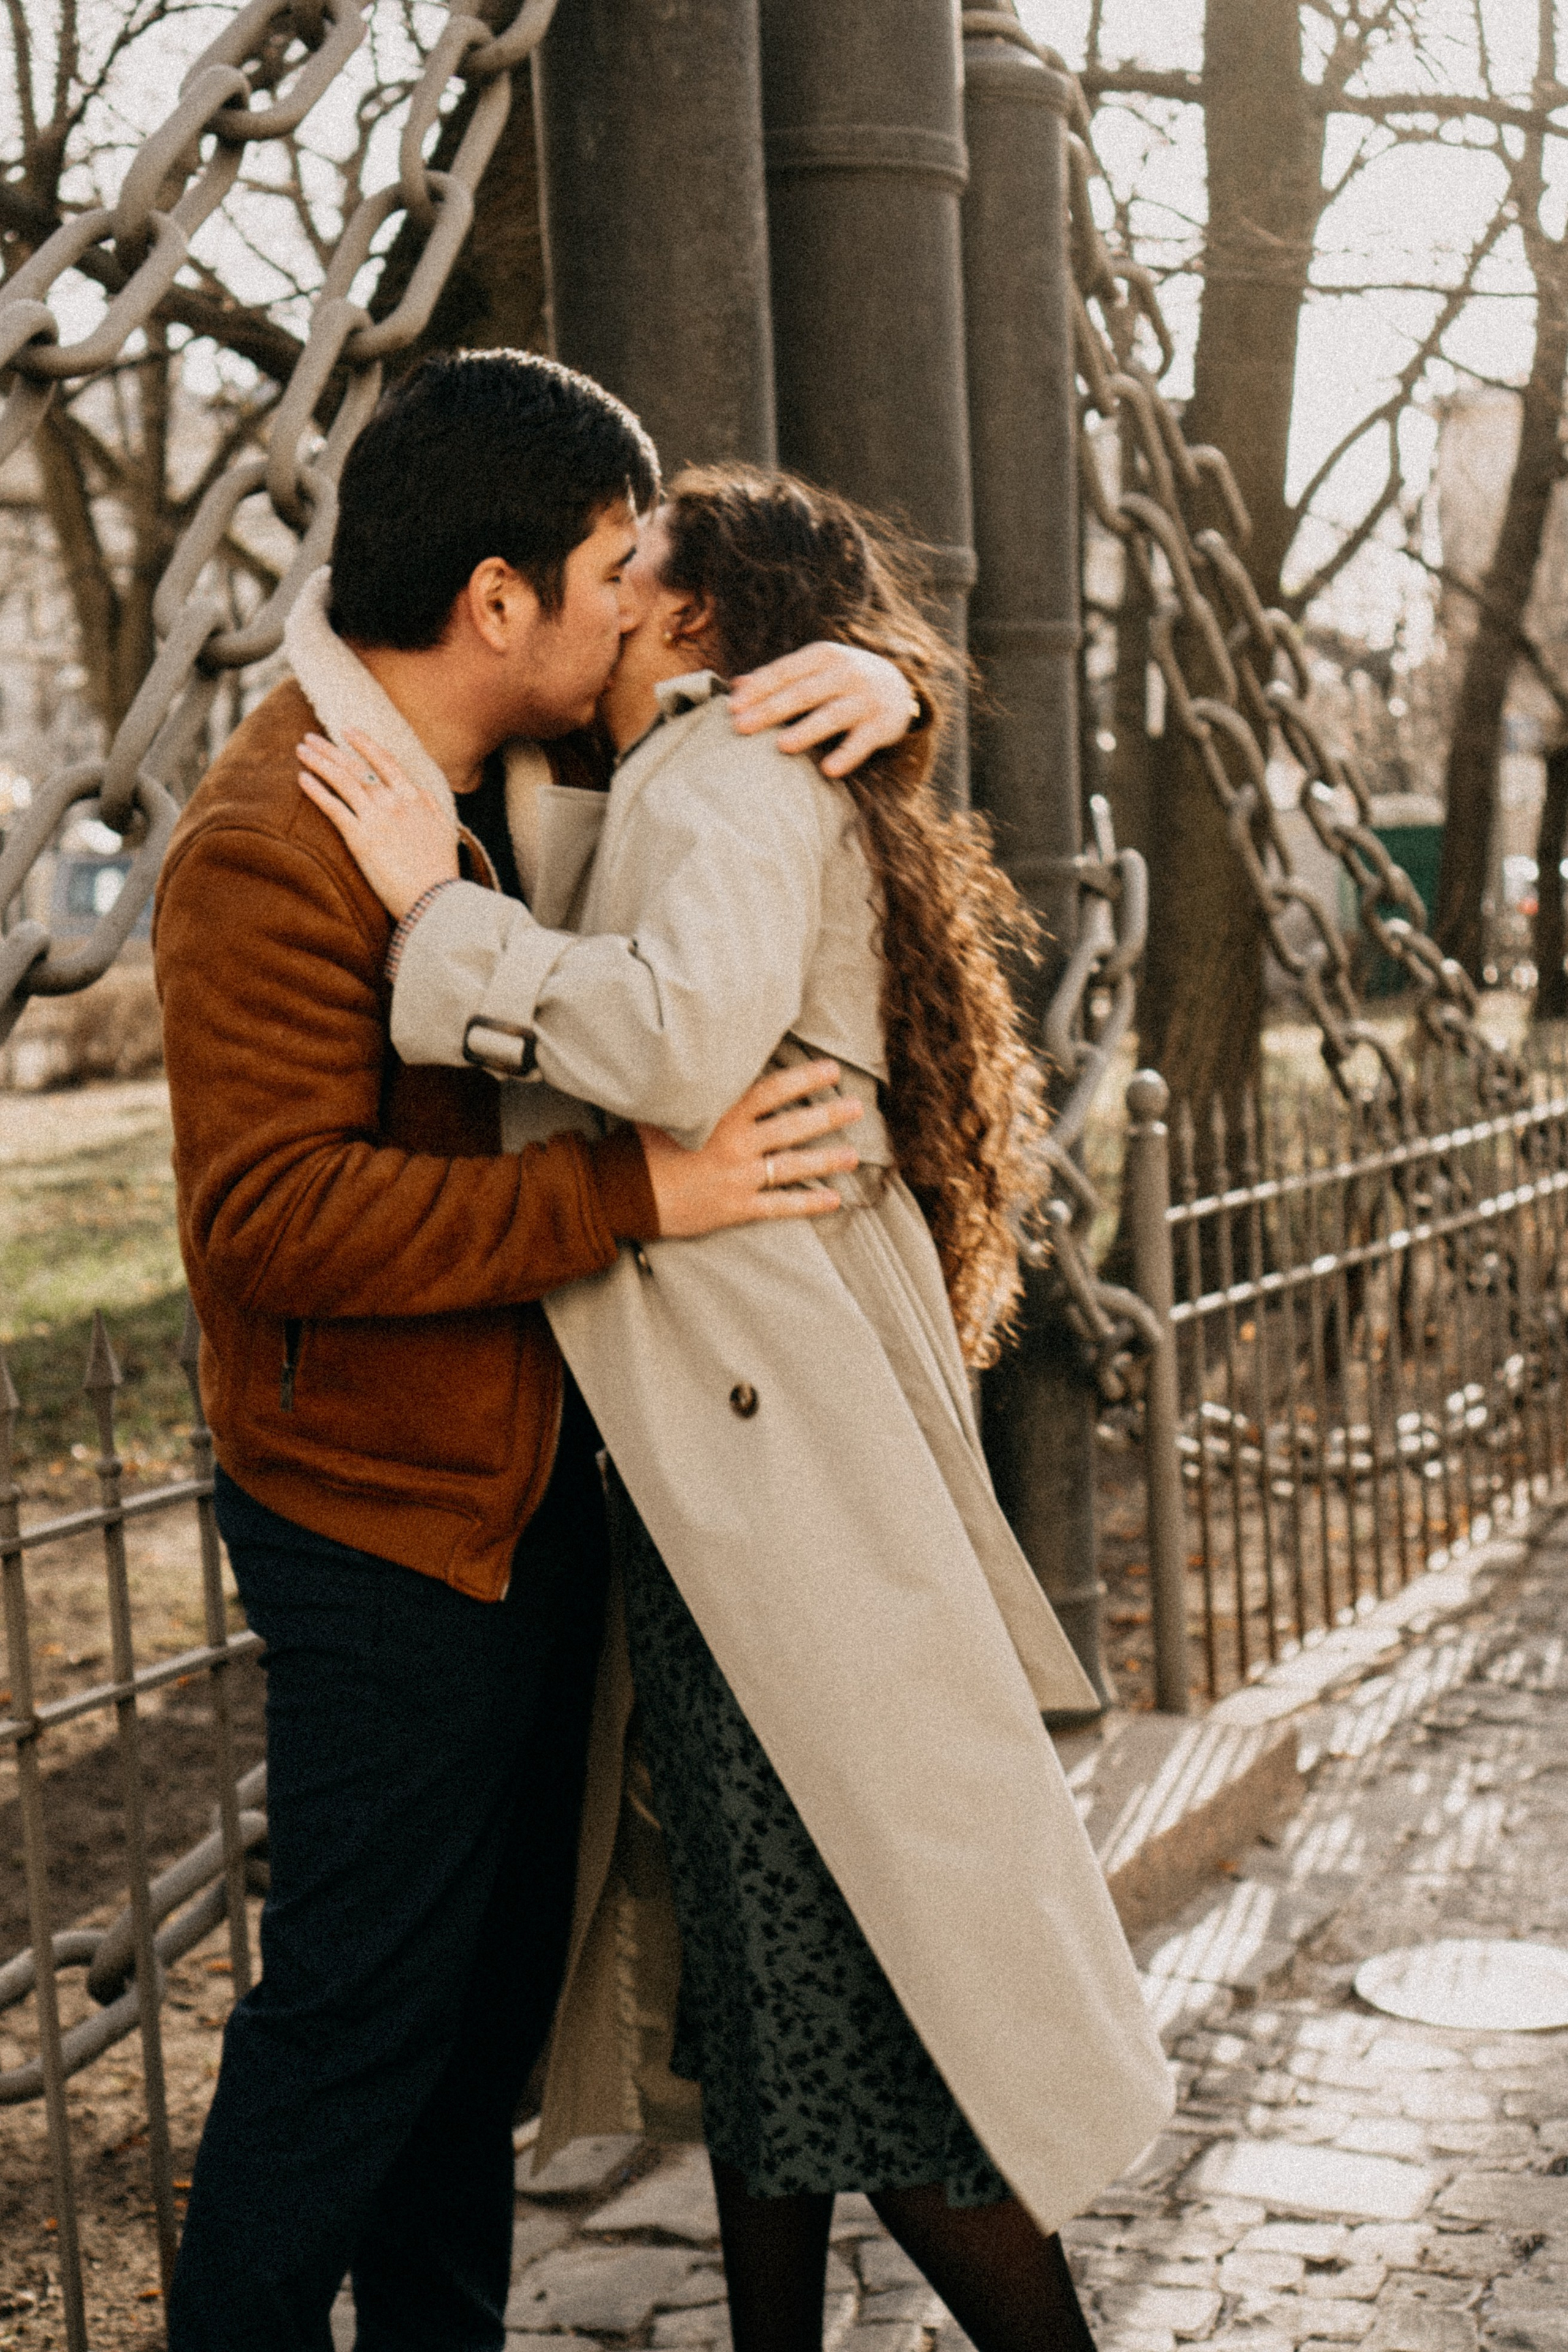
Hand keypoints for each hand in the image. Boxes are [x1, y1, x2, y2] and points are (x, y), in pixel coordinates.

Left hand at [297, 727, 457, 919]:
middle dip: (330, 749)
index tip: (347, 730)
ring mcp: (377, 818)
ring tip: (301, 750)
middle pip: (356, 767)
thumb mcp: (445, 830)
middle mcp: (394, 802)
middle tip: (309, 738)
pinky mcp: (361, 839)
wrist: (435, 898)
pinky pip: (334, 807)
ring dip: (319, 762)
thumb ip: (431, 806)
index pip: (385, 761)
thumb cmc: (441, 871)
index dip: (364, 743)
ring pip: (342, 781)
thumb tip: (420, 790)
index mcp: (415, 798)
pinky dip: (317, 791)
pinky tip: (302, 778)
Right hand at [638, 1060, 862, 1237]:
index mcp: (722, 1114)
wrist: (623, 1191)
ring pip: (793, 1165)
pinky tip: (833, 1200)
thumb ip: (698, 1090)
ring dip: (827, 1159)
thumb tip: (713, 1063)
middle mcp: (737, 1144)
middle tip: (857, 1107)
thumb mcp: (668, 1106)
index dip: (806, 1079)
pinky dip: (808, 1203)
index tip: (831, 1070)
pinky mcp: (736, 1208)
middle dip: (828, 1116)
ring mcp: (739, 1177)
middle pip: (793, 1126)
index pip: (774, 1090)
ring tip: (854, 1155)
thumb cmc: (640, 1144)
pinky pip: (780, 1206)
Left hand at [729, 643, 918, 777]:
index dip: (758, 688)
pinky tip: (828, 770)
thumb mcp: (814, 669)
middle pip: (802, 693)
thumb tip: (736, 685)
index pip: (785, 671)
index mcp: (823, 656)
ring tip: (781, 746)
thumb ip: (778, 676)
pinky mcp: (882, 725)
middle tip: (741, 727)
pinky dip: (847, 755)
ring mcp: (865, 699)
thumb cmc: (841, 679)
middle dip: (770, 710)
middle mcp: (845, 673)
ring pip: (832, 715)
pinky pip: (862, 742)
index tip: (732, 706)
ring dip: (806, 730)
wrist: (898, 685)